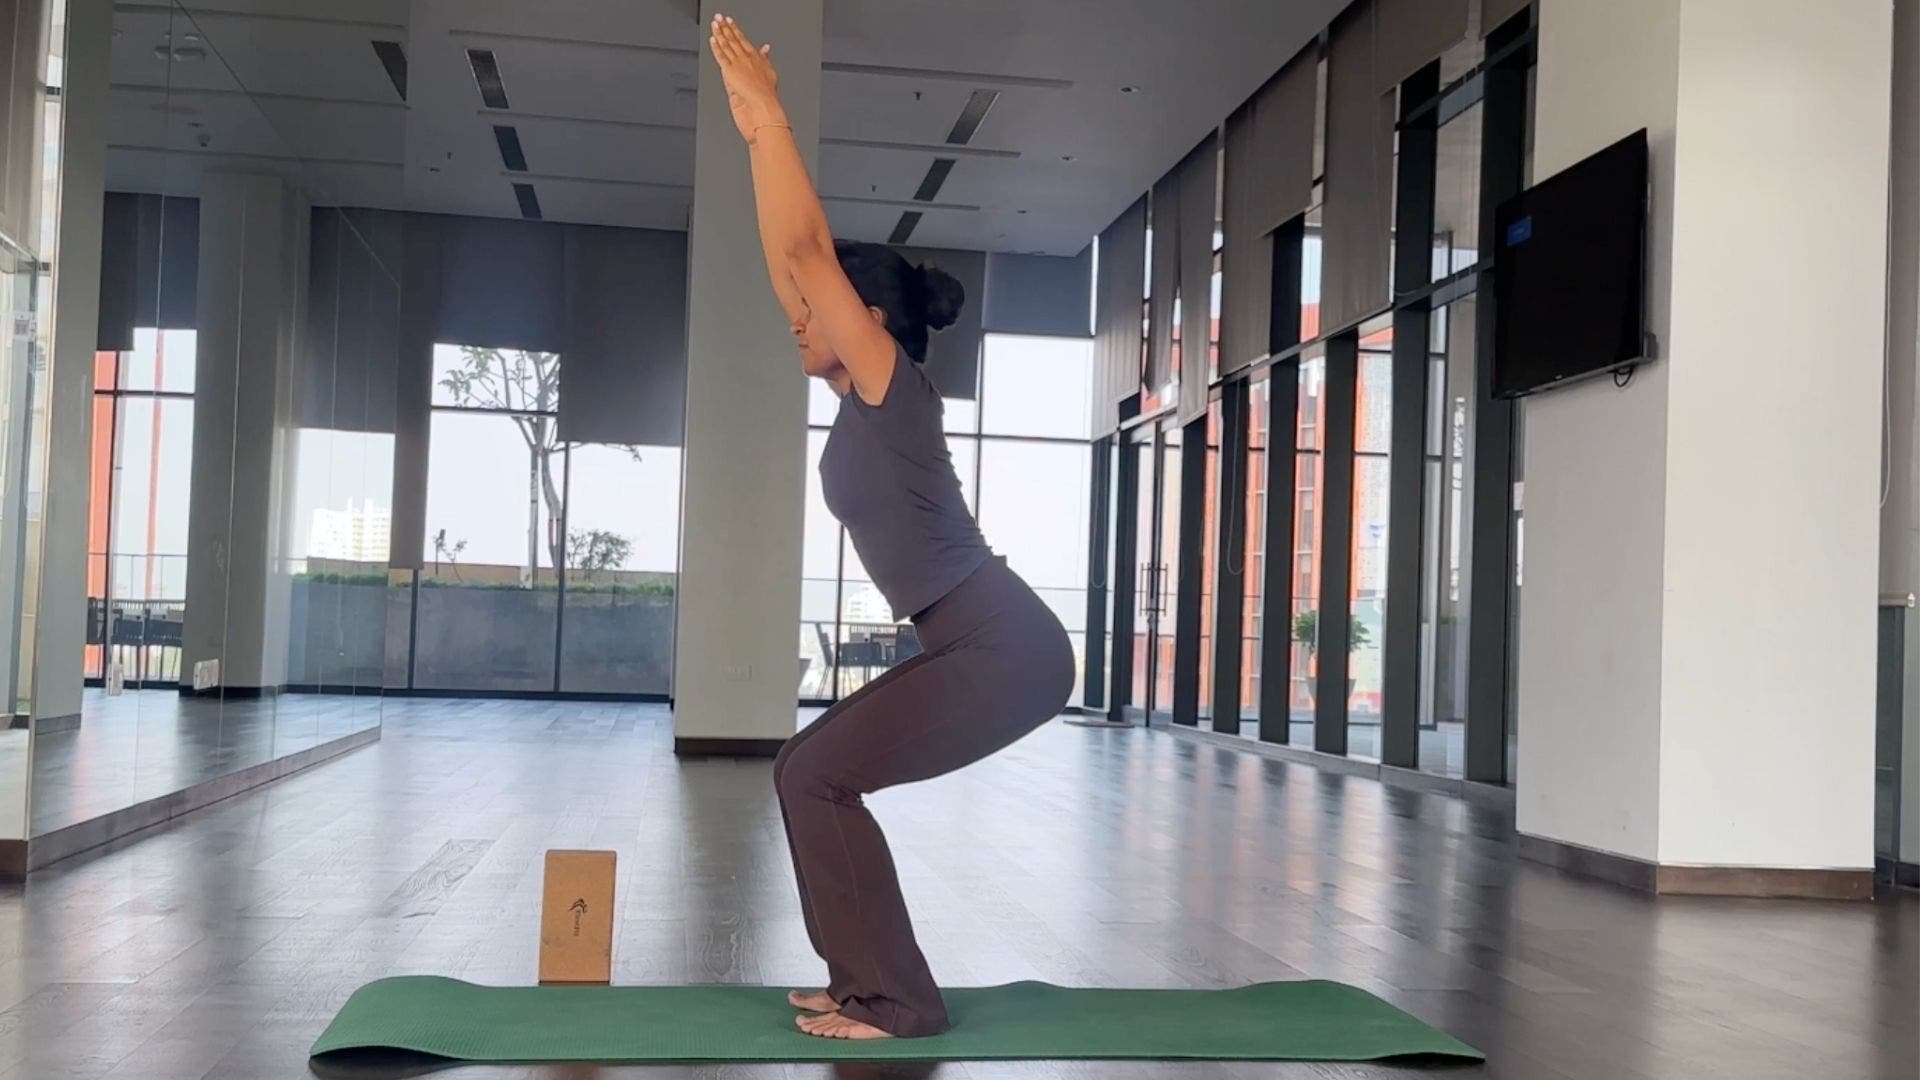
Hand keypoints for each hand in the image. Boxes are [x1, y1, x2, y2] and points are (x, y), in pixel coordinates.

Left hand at [708, 14, 784, 142]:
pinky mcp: (730, 72)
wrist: (766, 108)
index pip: (744, 40)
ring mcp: (738, 65)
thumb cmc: (768, 98)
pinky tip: (712, 39)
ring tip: (714, 24)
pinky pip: (721, 56)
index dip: (736, 30)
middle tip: (719, 17)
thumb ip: (765, 59)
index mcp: (757, 59)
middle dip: (726, 27)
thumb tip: (765, 48)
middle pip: (734, 40)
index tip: (729, 21)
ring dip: (720, 33)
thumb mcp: (770, 74)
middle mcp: (747, 59)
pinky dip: (716, 47)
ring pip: (727, 45)